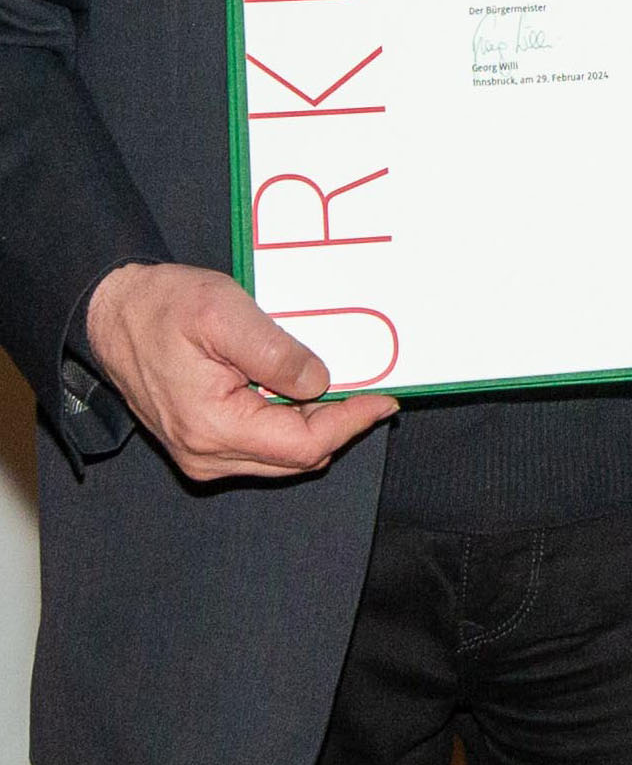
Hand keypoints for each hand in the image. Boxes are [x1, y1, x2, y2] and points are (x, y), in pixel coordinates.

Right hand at [81, 263, 396, 481]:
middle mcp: (207, 454)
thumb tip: (321, 383)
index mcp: (213, 427)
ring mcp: (203, 454)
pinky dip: (293, 422)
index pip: (303, 446)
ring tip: (345, 384)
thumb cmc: (162, 308)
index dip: (351, 423)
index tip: (386, 398)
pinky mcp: (203, 443)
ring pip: (283, 455)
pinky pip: (263, 444)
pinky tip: (306, 390)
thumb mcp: (224, 314)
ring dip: (319, 424)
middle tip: (372, 386)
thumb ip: (275, 353)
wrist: (113, 314)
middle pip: (298, 456)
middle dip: (341, 424)